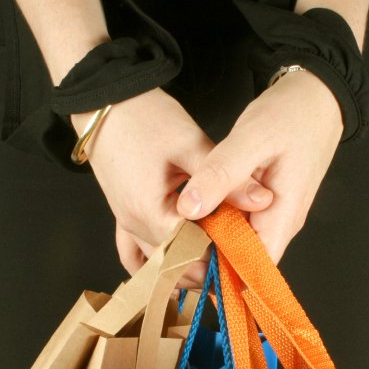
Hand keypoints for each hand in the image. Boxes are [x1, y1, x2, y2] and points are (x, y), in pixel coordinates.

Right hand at [75, 88, 273, 275]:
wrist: (105, 101)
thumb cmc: (145, 118)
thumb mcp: (192, 145)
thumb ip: (227, 179)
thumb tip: (263, 201)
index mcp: (151, 211)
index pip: (193, 250)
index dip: (222, 255)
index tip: (247, 251)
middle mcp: (134, 224)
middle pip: (175, 263)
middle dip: (208, 264)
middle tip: (238, 257)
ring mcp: (125, 222)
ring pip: (158, 263)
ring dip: (187, 266)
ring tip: (218, 260)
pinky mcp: (123, 215)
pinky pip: (136, 253)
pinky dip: (159, 262)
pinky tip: (180, 264)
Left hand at [176, 70, 342, 262]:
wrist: (319, 96)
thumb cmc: (293, 114)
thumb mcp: (251, 139)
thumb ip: (220, 175)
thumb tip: (188, 210)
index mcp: (281, 217)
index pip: (252, 270)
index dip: (218, 272)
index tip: (183, 262)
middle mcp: (281, 223)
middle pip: (243, 260)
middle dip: (208, 258)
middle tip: (169, 246)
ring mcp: (275, 213)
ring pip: (239, 241)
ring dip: (211, 239)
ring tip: (175, 230)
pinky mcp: (267, 202)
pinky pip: (241, 222)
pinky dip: (218, 220)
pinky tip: (195, 209)